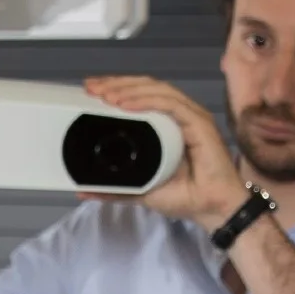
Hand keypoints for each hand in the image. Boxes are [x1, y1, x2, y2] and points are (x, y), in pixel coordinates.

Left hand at [83, 75, 245, 228]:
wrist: (212, 210)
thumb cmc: (185, 197)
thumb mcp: (140, 191)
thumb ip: (114, 189)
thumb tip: (82, 190)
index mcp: (167, 123)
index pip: (140, 96)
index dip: (115, 89)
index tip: (90, 91)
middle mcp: (179, 115)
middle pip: (146, 87)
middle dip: (117, 83)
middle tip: (91, 88)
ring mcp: (191, 116)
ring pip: (157, 91)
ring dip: (129, 90)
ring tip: (106, 96)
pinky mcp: (200, 123)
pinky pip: (172, 105)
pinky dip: (148, 101)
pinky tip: (128, 104)